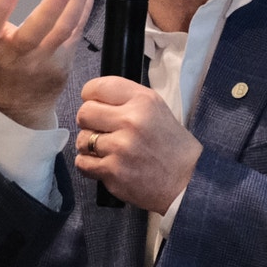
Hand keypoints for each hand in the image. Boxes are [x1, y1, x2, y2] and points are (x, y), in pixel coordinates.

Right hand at [0, 0, 94, 128]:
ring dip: (77, 4)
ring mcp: (44, 58)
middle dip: (50, 11)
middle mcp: (17, 54)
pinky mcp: (64, 58)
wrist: (17, 103)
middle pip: (35, 34)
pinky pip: (77, 30)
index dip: (0, 8)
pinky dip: (84, 8)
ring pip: (63, 32)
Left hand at [75, 76, 202, 213]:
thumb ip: (126, 98)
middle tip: (101, 129)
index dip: (91, 96)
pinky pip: (82, 163)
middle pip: (84, 113)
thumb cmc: (168, 142)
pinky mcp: (112, 171)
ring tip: (108, 149)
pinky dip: (90, 164)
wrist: (184, 178)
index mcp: (142, 101)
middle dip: (89, 121)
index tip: (95, 104)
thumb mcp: (156, 107)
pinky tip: (106, 163)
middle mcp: (130, 121)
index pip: (97, 87)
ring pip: (81, 140)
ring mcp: (120, 147)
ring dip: (90, 146)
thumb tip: (92, 98)